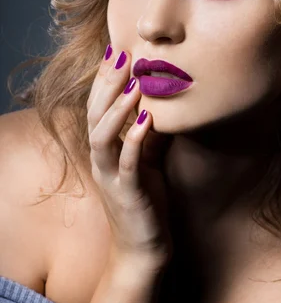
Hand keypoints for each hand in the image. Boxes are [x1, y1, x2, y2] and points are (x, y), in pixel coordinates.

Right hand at [86, 47, 173, 270]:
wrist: (143, 250)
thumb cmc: (146, 204)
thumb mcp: (148, 163)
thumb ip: (150, 136)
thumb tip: (162, 107)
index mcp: (106, 151)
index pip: (100, 108)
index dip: (106, 81)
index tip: (117, 52)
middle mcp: (102, 161)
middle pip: (95, 115)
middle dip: (107, 84)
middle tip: (121, 55)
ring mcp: (112, 177)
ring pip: (103, 136)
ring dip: (116, 108)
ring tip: (132, 81)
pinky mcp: (128, 193)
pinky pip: (127, 163)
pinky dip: (134, 139)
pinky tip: (146, 119)